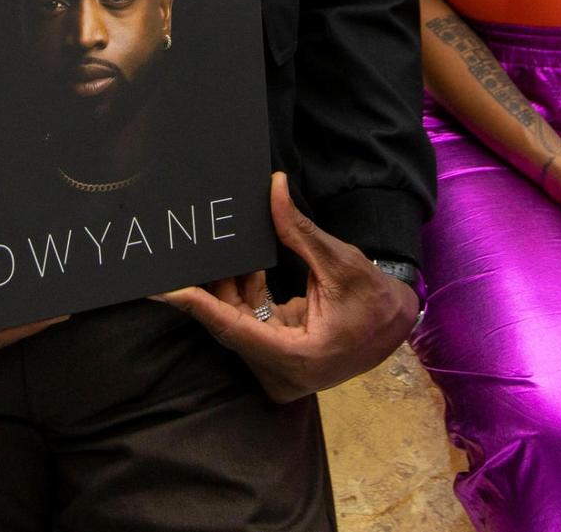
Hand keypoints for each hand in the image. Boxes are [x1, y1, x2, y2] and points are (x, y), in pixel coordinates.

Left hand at [150, 172, 418, 402]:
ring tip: (218, 251)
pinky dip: (245, 295)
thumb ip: (298, 229)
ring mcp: (279, 371)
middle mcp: (283, 374)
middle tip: (182, 256)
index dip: (197, 305)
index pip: (234, 328)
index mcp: (298, 358)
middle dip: (208, 288)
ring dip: (229, 287)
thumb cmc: (373, 299)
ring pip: (237, 324)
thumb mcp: (338, 262)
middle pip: (230, 326)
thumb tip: (273, 186)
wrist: (396, 325)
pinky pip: (250, 324)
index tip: (164, 289)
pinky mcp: (279, 359)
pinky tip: (244, 264)